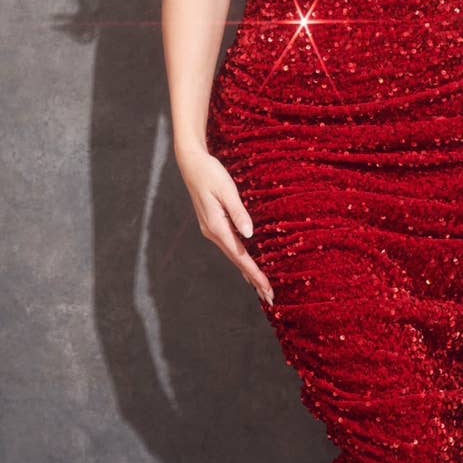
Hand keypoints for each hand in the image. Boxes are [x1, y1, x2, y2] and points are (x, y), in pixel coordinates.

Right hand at [176, 146, 274, 305]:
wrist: (192, 164)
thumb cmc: (211, 173)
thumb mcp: (227, 190)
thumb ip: (238, 213)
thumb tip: (249, 235)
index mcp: (216, 227)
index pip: (240, 256)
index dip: (255, 274)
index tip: (268, 289)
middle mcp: (213, 233)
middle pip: (237, 261)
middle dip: (254, 280)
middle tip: (270, 298)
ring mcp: (212, 230)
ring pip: (233, 256)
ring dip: (248, 272)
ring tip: (262, 287)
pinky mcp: (214, 224)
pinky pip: (230, 247)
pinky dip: (241, 259)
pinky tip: (246, 266)